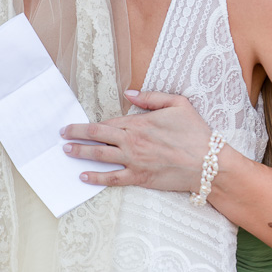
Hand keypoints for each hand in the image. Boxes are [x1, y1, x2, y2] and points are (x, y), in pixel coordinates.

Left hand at [61, 89, 210, 191]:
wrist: (208, 162)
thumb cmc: (195, 132)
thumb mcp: (178, 103)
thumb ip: (151, 97)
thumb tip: (129, 92)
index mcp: (139, 122)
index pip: (108, 121)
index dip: (91, 123)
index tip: (78, 123)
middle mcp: (132, 141)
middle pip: (97, 136)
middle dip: (76, 134)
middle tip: (62, 133)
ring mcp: (134, 160)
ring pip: (100, 156)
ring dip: (80, 153)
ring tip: (66, 151)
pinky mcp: (139, 178)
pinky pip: (112, 178)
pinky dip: (96, 178)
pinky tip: (83, 176)